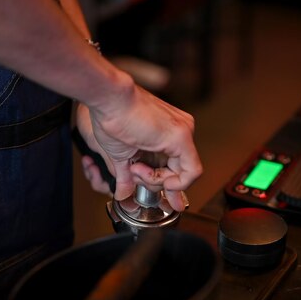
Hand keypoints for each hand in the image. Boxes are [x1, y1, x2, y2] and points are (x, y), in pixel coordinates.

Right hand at [76, 85, 201, 210]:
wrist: (108, 99)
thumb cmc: (110, 118)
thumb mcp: (121, 156)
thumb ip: (127, 177)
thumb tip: (122, 194)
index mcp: (166, 134)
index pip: (176, 166)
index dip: (168, 186)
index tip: (164, 200)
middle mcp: (179, 131)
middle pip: (178, 172)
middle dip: (155, 182)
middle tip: (135, 172)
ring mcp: (183, 132)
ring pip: (183, 174)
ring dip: (157, 180)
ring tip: (136, 166)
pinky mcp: (181, 137)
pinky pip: (191, 172)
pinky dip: (177, 182)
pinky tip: (157, 177)